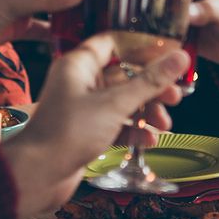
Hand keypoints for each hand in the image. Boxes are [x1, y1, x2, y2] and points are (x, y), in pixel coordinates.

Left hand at [1, 34, 187, 218]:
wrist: (38, 176)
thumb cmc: (67, 133)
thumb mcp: (115, 104)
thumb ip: (150, 81)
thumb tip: (179, 59)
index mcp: (78, 65)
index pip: (113, 42)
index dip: (141, 47)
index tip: (168, 54)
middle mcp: (79, 82)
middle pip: (123, 75)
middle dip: (151, 87)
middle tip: (174, 96)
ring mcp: (82, 108)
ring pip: (122, 101)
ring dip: (145, 111)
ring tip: (164, 123)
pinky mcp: (86, 131)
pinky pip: (116, 123)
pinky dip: (133, 130)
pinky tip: (149, 140)